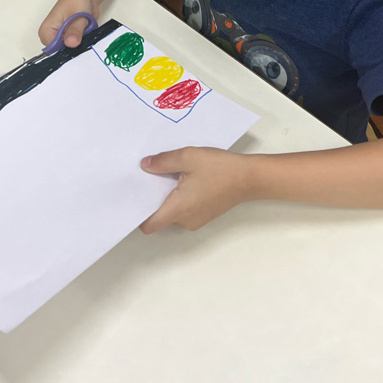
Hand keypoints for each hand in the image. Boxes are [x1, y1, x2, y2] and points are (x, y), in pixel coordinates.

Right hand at [38, 0, 97, 48]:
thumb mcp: (77, 16)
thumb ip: (74, 31)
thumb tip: (71, 44)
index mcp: (46, 31)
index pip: (53, 52)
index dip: (66, 52)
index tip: (78, 47)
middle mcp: (52, 36)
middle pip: (63, 53)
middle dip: (75, 49)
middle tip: (84, 41)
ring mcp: (62, 37)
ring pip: (71, 50)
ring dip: (81, 45)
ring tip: (87, 35)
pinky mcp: (71, 36)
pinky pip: (77, 45)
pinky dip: (84, 42)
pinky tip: (89, 36)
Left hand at [139, 147, 253, 232]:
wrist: (250, 177)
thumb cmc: (220, 168)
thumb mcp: (188, 157)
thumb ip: (163, 162)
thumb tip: (144, 165)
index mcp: (178, 209)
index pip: (148, 225)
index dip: (137, 214)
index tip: (132, 197)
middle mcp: (185, 220)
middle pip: (159, 216)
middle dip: (152, 199)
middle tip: (147, 177)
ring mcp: (196, 219)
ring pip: (172, 212)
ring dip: (167, 196)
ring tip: (169, 174)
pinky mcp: (204, 215)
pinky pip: (184, 209)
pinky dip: (179, 198)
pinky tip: (184, 179)